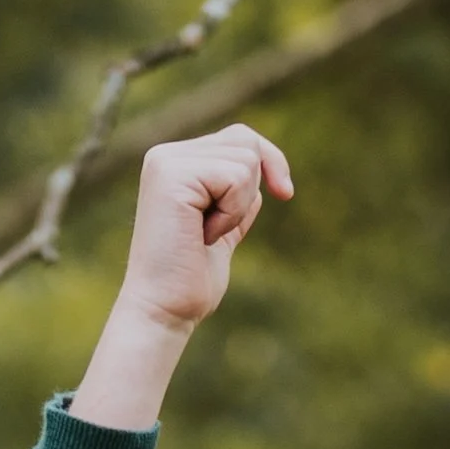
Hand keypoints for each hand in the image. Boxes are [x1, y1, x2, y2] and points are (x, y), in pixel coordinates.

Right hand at [71, 127, 292, 425]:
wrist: (164, 311)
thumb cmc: (191, 281)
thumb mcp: (224, 231)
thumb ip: (236, 200)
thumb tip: (264, 175)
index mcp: (176, 163)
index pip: (240, 138)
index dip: (270, 162)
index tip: (285, 194)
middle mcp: (167, 155)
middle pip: (246, 141)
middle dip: (250, 190)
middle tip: (218, 230)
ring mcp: (167, 162)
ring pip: (244, 159)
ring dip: (239, 206)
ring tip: (207, 233)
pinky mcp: (172, 175)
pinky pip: (234, 178)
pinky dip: (232, 213)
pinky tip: (204, 235)